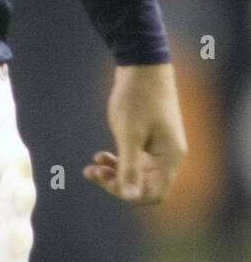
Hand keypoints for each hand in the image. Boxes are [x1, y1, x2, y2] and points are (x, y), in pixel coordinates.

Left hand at [83, 62, 186, 203]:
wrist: (141, 66)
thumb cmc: (137, 98)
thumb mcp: (129, 134)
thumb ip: (130, 166)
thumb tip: (130, 195)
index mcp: (170, 158)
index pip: (155, 193)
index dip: (130, 195)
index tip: (106, 182)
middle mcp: (168, 156)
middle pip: (145, 185)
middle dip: (117, 183)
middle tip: (91, 172)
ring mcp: (159, 147)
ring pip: (137, 173)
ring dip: (114, 173)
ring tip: (91, 167)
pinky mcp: (149, 138)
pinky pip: (135, 159)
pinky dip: (117, 160)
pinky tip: (100, 156)